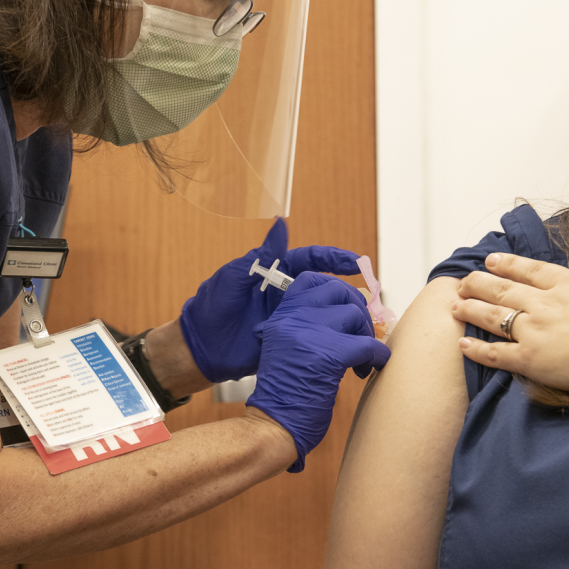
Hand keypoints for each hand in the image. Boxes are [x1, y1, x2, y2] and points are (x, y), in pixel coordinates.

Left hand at [179, 218, 361, 382]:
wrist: (200, 347)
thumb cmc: (212, 306)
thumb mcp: (235, 275)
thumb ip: (262, 253)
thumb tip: (281, 221)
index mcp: (275, 272)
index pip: (311, 260)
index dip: (334, 259)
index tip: (356, 262)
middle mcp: (287, 293)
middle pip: (325, 286)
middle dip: (348, 288)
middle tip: (369, 293)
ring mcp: (291, 317)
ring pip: (325, 311)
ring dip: (345, 313)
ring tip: (366, 317)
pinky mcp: (291, 340)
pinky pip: (317, 336)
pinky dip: (334, 337)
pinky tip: (349, 339)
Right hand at [247, 273, 390, 471]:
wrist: (274, 425)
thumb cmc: (285, 394)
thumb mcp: (288, 348)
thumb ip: (310, 326)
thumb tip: (352, 312)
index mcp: (281, 316)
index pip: (312, 279)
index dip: (337, 288)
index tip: (350, 305)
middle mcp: (292, 318)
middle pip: (339, 291)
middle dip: (357, 311)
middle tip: (361, 334)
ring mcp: (309, 333)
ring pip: (355, 316)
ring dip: (367, 337)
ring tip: (361, 362)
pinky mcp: (328, 355)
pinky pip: (368, 345)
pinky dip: (378, 357)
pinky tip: (372, 369)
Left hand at [450, 245, 568, 392]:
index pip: (534, 271)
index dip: (511, 265)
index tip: (492, 259)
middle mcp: (547, 304)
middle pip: (505, 290)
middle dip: (481, 284)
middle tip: (464, 280)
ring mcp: (535, 331)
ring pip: (494, 317)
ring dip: (472, 310)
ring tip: (454, 305)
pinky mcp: (530, 359)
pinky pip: (496, 353)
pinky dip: (477, 349)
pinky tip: (462, 344)